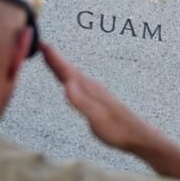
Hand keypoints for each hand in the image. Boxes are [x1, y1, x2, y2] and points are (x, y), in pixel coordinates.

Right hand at [39, 43, 160, 151]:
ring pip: (74, 76)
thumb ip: (82, 101)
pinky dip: (70, 79)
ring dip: (62, 67)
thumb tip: (67, 83)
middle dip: (55, 59)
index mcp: (89, 90)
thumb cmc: (118, 131)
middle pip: (69, 70)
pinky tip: (70, 82)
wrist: (138, 136)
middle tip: (42, 46)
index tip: (42, 44)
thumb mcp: (97, 118)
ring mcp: (96, 94)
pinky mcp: (98, 101)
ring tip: (52, 59)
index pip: (67, 71)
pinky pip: (79, 85)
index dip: (54, 59)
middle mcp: (92, 88)